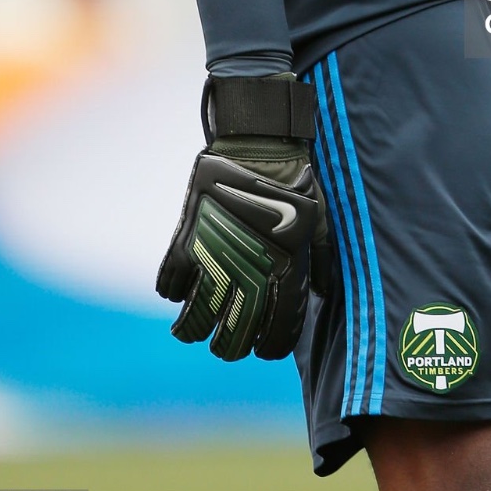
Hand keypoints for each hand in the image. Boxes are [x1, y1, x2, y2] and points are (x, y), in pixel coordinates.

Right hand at [157, 77, 330, 360]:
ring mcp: (213, 260)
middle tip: (225, 342)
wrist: (259, 142)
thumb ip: (321, 261)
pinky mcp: (186, 243)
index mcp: (284, 273)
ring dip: (193, 329)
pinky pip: (169, 287)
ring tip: (194, 327)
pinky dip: (174, 292)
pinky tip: (182, 288)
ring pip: (194, 322)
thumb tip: (320, 294)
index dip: (268, 348)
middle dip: (227, 347)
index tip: (261, 346)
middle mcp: (247, 274)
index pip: (274, 337)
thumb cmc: (296, 180)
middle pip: (230, 340)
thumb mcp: (318, 221)